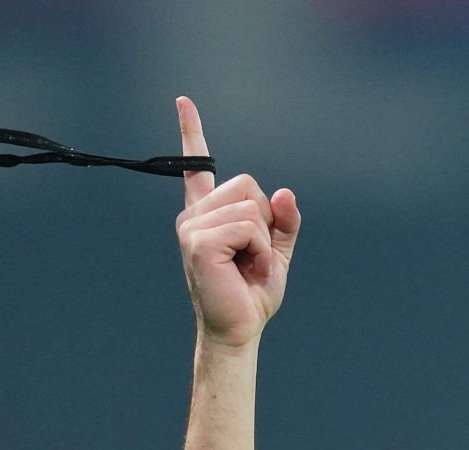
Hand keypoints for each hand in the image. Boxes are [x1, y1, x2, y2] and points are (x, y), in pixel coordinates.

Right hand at [173, 97, 298, 349]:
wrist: (240, 328)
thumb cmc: (252, 294)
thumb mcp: (276, 252)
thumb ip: (284, 222)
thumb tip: (285, 192)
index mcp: (208, 214)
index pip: (197, 166)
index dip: (191, 132)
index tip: (183, 101)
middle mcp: (194, 215)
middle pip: (248, 185)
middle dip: (265, 221)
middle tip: (253, 256)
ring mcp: (192, 226)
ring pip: (251, 207)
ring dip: (264, 240)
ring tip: (249, 265)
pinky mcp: (198, 241)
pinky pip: (248, 227)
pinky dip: (260, 250)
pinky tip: (246, 269)